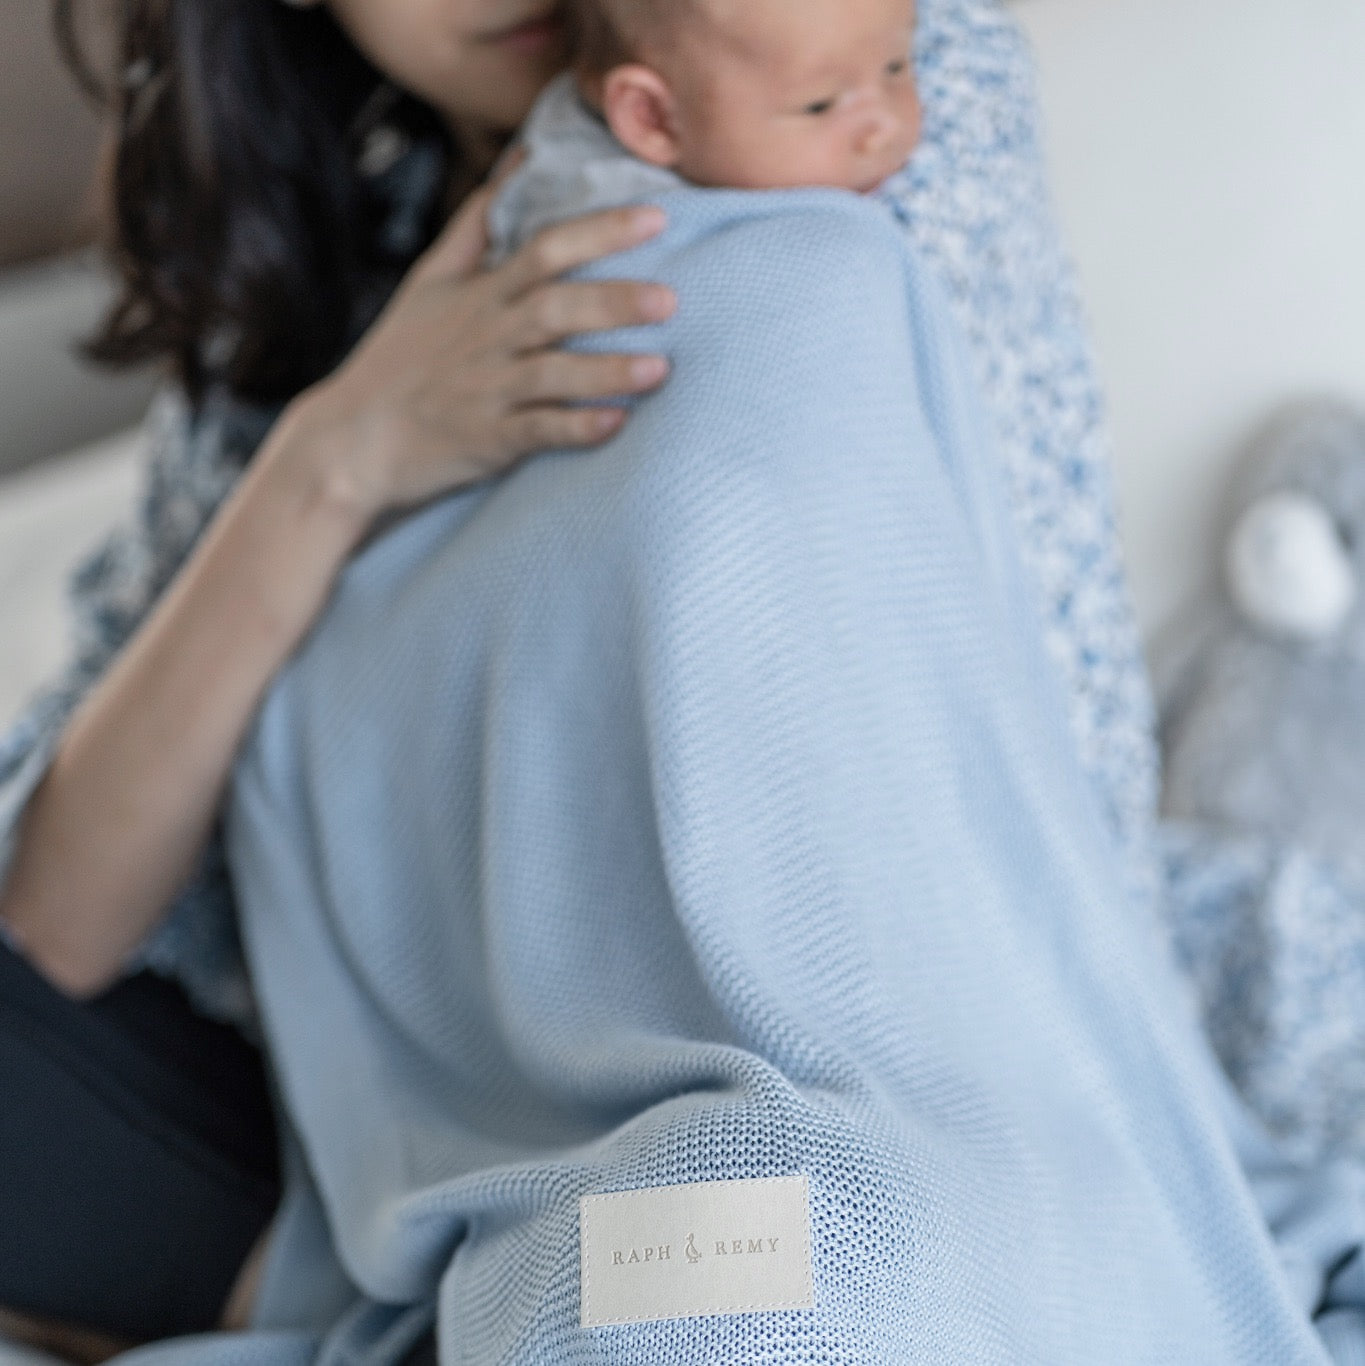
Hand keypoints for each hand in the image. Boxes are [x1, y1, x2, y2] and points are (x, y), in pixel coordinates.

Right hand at [284, 173, 676, 530]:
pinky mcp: (487, 439)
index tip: (655, 218)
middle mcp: (488, 337)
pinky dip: (575, 429)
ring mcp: (488, 390)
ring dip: (606, 372)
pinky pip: (537, 433)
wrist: (353, 437)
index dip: (599, 231)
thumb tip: (520, 159)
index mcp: (482, 295)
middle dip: (613, 302)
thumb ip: (478, 222)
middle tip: (670, 300)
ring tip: (659, 369)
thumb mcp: (430, 280)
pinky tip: (615, 425)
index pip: (544, 249)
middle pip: (555, 308)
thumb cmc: (401, 355)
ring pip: (552, 375)